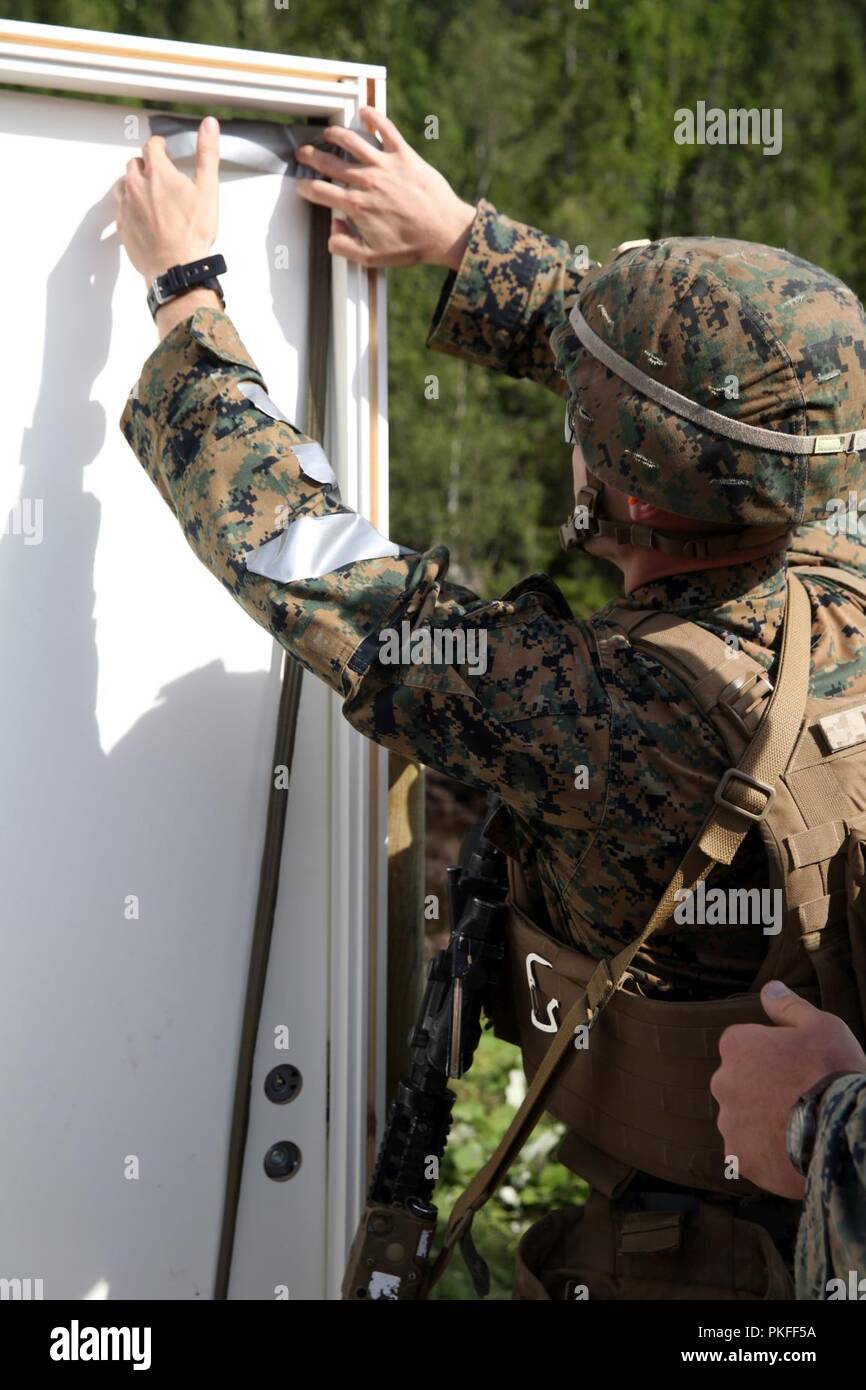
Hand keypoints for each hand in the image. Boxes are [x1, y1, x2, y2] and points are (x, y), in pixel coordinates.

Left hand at [115, 116, 220, 284]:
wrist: (177, 267)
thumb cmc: (192, 232)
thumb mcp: (208, 189)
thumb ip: (207, 153)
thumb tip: (209, 125)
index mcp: (157, 172)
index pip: (152, 146)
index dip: (159, 146)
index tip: (164, 149)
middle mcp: (136, 185)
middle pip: (135, 163)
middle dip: (146, 165)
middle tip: (159, 174)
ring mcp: (126, 206)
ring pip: (124, 184)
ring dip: (134, 184)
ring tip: (149, 194)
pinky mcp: (122, 226)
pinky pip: (121, 209)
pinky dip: (130, 207)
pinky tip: (142, 215)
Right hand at [295, 107, 475, 269]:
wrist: (444, 232)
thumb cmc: (411, 246)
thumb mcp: (372, 258)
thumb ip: (344, 246)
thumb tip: (333, 229)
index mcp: (356, 205)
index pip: (319, 191)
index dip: (304, 188)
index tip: (302, 187)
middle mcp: (367, 181)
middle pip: (328, 161)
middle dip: (310, 156)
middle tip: (303, 153)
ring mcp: (385, 165)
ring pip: (351, 140)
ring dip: (334, 134)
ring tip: (327, 134)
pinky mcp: (404, 155)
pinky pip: (386, 129)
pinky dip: (373, 117)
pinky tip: (364, 112)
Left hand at [711, 981, 865, 1198]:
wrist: (842, 1131)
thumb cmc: (832, 1072)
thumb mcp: (821, 1026)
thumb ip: (788, 1006)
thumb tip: (769, 988)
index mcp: (737, 1045)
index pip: (744, 1046)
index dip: (772, 1056)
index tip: (796, 1067)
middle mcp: (723, 1082)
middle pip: (740, 1083)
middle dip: (762, 1089)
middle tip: (799, 1097)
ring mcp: (730, 1122)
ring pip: (743, 1118)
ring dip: (763, 1121)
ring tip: (799, 1126)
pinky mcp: (740, 1157)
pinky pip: (748, 1152)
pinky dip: (765, 1152)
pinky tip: (791, 1150)